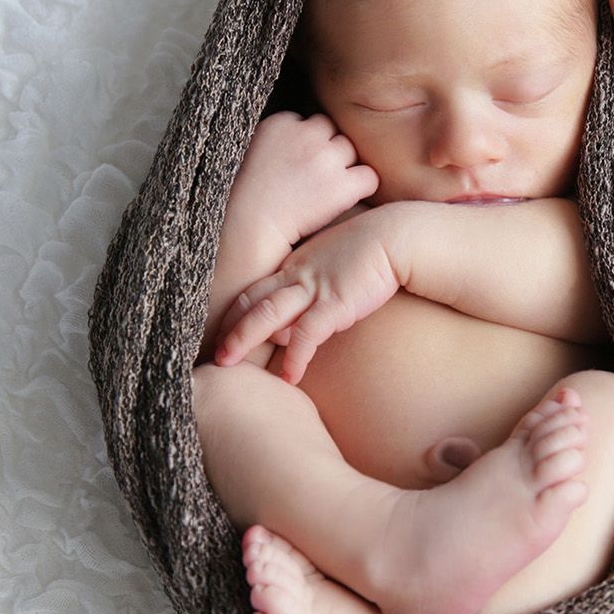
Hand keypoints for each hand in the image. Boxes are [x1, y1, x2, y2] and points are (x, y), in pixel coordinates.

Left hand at [213, 207, 404, 382]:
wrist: (399, 236)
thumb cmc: (374, 250)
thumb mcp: (338, 265)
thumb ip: (319, 286)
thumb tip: (308, 318)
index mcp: (296, 265)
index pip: (255, 290)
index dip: (237, 313)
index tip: (226, 334)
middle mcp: (297, 275)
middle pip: (251, 302)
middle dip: (229, 329)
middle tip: (215, 355)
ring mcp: (313, 288)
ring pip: (265, 315)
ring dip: (243, 340)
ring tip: (228, 365)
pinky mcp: (334, 303)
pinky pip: (306, 334)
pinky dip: (294, 358)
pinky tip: (290, 377)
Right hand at [230, 112, 378, 245]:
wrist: (250, 226)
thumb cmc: (250, 195)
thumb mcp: (257, 149)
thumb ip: (284, 135)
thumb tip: (309, 133)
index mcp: (281, 122)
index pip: (310, 122)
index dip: (307, 144)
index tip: (297, 164)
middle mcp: (306, 134)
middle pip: (332, 131)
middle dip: (327, 151)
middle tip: (313, 177)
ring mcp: (326, 158)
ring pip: (350, 150)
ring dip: (342, 167)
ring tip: (322, 189)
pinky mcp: (341, 185)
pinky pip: (369, 177)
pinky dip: (361, 187)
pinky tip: (345, 197)